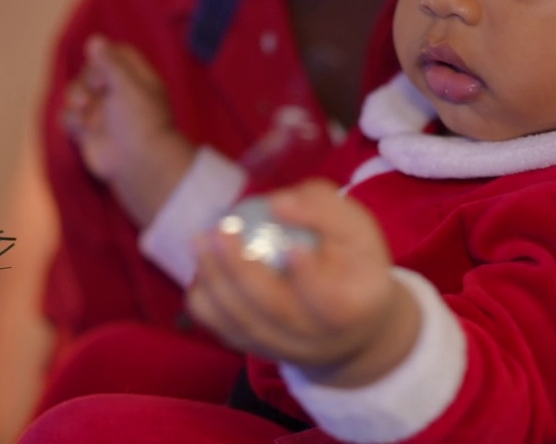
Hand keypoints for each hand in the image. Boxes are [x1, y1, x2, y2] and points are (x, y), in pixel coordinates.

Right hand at [62, 36, 195, 226]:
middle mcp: (118, 94)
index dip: (104, 57)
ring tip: (84, 111)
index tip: (102, 67)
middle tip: (95, 93)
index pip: (115, 55)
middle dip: (86, 79)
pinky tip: (81, 127)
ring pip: (76, 93)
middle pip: (90, 72)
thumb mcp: (128, 84)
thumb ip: (110, 61)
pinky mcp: (87, 132)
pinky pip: (69, 117)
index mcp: (135, 79)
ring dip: (75, 98)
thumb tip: (95, 39)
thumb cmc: (139, 120)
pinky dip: (71, 120)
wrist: (138, 164)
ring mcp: (101, 113)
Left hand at [187, 179, 419, 387]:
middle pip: (277, 312)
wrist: (352, 321)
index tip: (291, 246)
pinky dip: (208, 303)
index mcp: (354, 309)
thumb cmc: (352, 261)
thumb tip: (277, 203)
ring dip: (216, 282)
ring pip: (245, 324)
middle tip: (220, 230)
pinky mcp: (261, 351)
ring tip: (200, 241)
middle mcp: (319, 339)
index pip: (331, 300)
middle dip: (243, 271)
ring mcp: (287, 350)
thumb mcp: (355, 229)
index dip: (310, 276)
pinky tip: (200, 269)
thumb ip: (323, 209)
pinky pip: (228, 331)